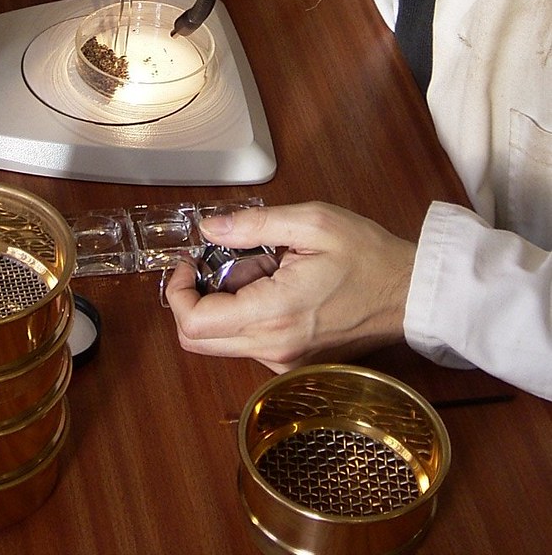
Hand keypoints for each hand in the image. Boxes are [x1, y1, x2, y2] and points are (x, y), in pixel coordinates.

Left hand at [164, 202, 415, 372]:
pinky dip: (245, 316)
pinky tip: (273, 286)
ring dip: (222, 305)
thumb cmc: (368, 256)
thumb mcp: (312, 222)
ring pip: (222, 342)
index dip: (177, 292)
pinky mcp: (293, 362)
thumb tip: (208, 228)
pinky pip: (249, 343)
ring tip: (258, 270)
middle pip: (198, 341)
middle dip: (192, 300)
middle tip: (213, 263)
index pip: (195, 323)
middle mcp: (275, 348)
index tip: (187, 263)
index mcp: (275, 313)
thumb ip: (254, 225)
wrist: (410, 294)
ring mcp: (284, 361)